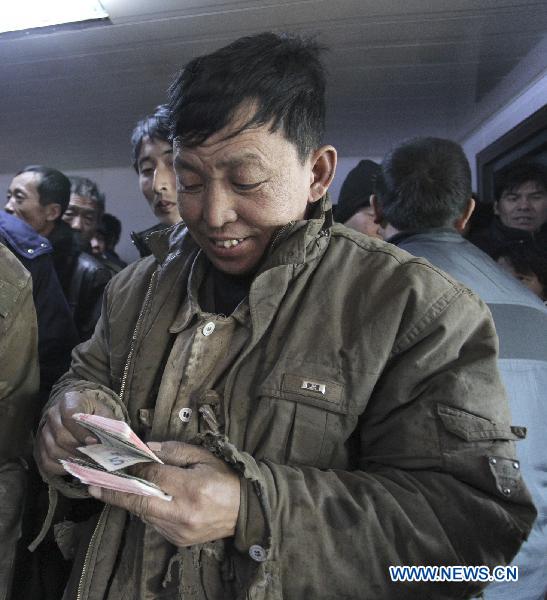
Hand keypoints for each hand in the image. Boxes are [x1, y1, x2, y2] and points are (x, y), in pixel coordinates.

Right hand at [35, 390, 117, 476]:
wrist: (80, 412)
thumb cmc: (94, 413)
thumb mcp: (103, 412)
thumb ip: (107, 423)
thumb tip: (113, 440)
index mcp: (69, 401)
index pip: (70, 416)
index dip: (81, 432)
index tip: (94, 442)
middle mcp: (53, 414)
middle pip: (61, 436)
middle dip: (78, 450)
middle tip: (93, 458)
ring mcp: (44, 430)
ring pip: (53, 450)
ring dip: (71, 459)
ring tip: (86, 463)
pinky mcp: (40, 444)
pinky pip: (46, 461)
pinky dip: (60, 467)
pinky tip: (74, 467)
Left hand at [88, 441, 240, 546]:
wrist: (244, 513)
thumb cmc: (225, 479)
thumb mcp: (204, 457)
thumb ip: (175, 451)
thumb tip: (148, 448)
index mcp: (193, 487)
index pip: (154, 475)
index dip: (134, 467)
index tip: (116, 461)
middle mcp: (183, 511)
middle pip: (139, 500)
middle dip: (113, 492)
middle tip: (91, 485)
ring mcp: (179, 529)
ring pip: (143, 513)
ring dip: (129, 500)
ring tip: (110, 488)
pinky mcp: (177, 540)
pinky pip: (153, 522)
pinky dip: (145, 509)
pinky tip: (143, 499)